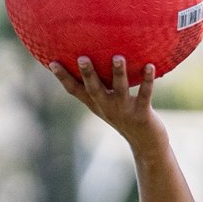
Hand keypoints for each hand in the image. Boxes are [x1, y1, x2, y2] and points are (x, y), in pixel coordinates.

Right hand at [49, 55, 165, 152]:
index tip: (52, 62)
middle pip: (94, 90)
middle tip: (82, 58)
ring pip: (120, 90)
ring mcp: (124, 111)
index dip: (63, 78)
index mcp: (97, 104)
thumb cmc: (127, 118)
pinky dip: (147, 80)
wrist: (145, 144)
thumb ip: (101, 86)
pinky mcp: (142, 114)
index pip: (75, 90)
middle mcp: (107, 107)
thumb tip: (99, 57)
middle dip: (88, 74)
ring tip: (118, 57)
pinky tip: (150, 65)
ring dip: (119, 74)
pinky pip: (144, 94)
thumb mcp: (109, 104)